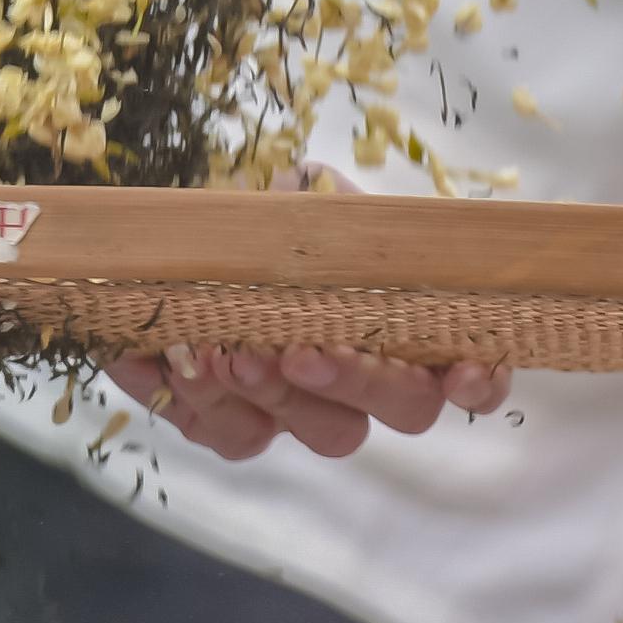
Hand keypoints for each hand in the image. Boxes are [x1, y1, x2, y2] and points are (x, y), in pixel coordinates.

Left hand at [99, 168, 506, 460]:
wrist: (215, 240)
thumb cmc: (289, 220)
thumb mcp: (314, 198)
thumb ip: (327, 202)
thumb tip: (309, 189)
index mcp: (416, 328)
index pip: (475, 371)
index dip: (479, 380)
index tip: (460, 372)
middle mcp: (378, 384)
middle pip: (398, 413)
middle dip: (349, 382)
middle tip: (296, 349)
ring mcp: (314, 411)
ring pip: (317, 433)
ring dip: (269, 397)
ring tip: (219, 349)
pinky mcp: (248, 425)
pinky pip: (228, 433)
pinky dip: (186, 398)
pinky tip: (142, 359)